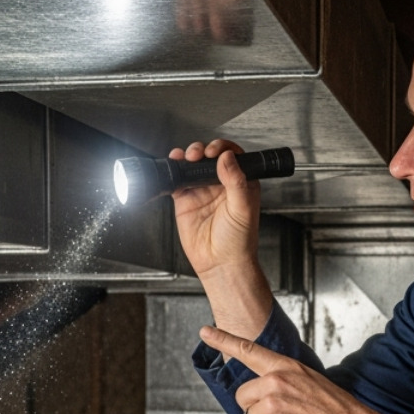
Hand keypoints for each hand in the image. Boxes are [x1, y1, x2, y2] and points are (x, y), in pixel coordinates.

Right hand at [170, 139, 272, 339]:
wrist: (220, 264)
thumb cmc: (238, 242)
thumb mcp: (243, 209)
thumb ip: (237, 182)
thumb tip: (228, 158)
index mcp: (240, 183)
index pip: (232, 156)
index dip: (222, 148)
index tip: (215, 150)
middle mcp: (221, 184)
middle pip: (208, 157)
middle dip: (201, 150)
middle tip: (197, 154)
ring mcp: (202, 191)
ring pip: (191, 166)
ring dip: (186, 157)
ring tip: (184, 158)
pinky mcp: (185, 201)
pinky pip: (176, 181)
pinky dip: (171, 173)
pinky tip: (170, 168)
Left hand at [200, 325, 395, 413]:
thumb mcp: (312, 384)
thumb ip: (285, 383)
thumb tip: (264, 395)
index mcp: (287, 368)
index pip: (249, 351)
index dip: (224, 340)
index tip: (206, 332)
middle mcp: (276, 382)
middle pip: (242, 397)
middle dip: (256, 412)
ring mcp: (272, 404)